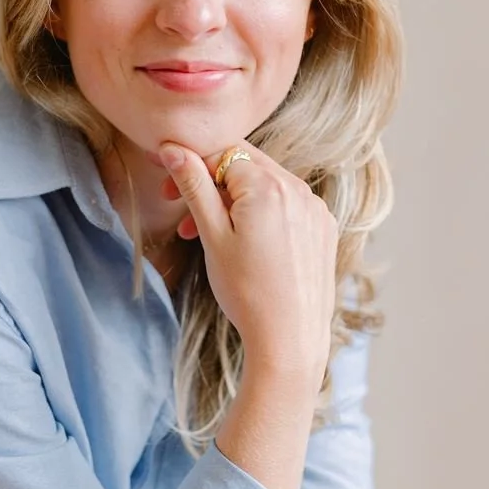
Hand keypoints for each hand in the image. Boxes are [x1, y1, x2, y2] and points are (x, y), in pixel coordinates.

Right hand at [159, 140, 336, 383]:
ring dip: (231, 200)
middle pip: (244, 166)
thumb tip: (174, 149)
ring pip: (264, 186)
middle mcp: (298, 189)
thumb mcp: (213, 236)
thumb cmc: (247, 292)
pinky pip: (286, 205)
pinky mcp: (323, 228)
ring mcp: (315, 209)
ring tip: (203, 233)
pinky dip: (260, 213)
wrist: (290, 339)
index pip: (222, 153)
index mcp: (268, 186)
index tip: (166, 181)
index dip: (190, 163)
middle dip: (208, 182)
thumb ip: (194, 186)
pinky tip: (243, 242)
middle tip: (177, 207)